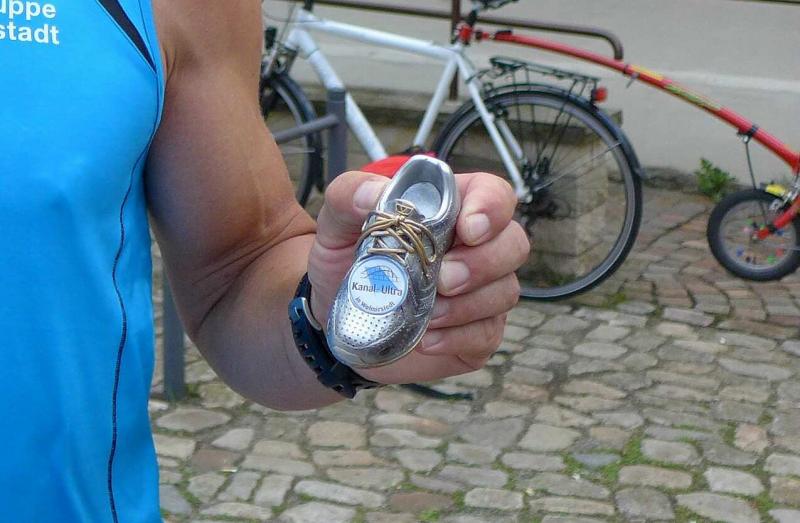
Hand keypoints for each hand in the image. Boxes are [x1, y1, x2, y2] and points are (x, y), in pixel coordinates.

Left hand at [308, 170, 528, 383]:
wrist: (335, 320)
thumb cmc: (346, 263)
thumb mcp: (337, 224)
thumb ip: (349, 196)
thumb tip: (375, 195)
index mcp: (451, 210)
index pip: (495, 195)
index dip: (492, 208)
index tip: (468, 229)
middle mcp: (475, 248)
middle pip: (514, 244)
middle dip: (483, 263)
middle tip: (443, 279)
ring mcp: (481, 293)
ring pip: (506, 292)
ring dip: (468, 305)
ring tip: (425, 315)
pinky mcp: (476, 334)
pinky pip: (488, 335)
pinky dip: (457, 337)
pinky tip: (425, 338)